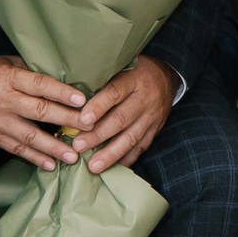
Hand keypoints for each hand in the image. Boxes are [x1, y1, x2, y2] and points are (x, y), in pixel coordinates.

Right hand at [0, 55, 85, 169]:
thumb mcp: (5, 63)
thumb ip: (30, 70)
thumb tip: (62, 76)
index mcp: (8, 78)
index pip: (40, 85)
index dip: (62, 93)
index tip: (82, 100)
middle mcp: (3, 101)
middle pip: (40, 111)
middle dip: (66, 120)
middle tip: (88, 126)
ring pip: (30, 136)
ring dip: (54, 147)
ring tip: (73, 155)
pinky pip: (17, 149)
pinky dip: (34, 158)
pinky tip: (51, 164)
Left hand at [71, 56, 175, 172]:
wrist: (166, 77)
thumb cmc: (133, 71)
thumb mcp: (120, 67)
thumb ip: (101, 80)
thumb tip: (72, 98)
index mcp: (133, 79)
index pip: (115, 92)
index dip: (98, 106)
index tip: (83, 119)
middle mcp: (144, 98)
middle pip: (121, 119)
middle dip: (98, 135)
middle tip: (78, 145)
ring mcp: (151, 116)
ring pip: (131, 137)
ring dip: (111, 153)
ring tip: (93, 166)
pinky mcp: (155, 130)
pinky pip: (140, 147)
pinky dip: (126, 159)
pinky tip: (112, 169)